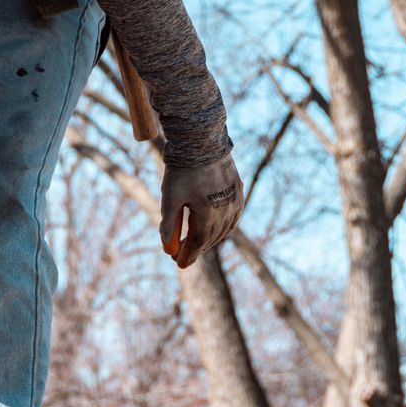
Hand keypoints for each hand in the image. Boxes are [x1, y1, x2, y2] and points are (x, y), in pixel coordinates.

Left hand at [159, 153, 243, 268]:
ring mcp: (235, 202)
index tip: (178, 264)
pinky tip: (215, 228)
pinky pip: (233, 217)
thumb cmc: (183, 170)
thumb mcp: (170, 197)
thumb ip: (169, 224)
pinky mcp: (239, 192)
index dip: (188, 256)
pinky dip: (223, 227)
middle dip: (196, 249)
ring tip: (197, 243)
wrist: (203, 142)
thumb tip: (167, 250)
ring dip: (210, 239)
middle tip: (182, 254)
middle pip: (211, 239)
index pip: (198, 244)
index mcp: (209, 215)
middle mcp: (226, 211)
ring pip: (224, 230)